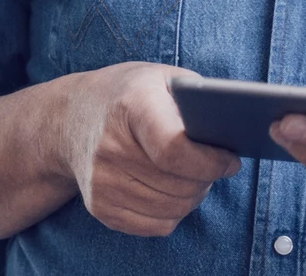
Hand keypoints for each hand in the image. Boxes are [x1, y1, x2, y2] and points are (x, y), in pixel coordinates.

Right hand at [56, 62, 241, 235]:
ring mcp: (101, 182)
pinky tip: (172, 189)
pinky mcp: (99, 207)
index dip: (209, 162)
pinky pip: (157, 226)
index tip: (230, 161)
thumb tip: (234, 132)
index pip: (173, 150)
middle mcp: (109, 147)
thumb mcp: (162, 78)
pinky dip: (174, 213)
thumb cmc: (129, 94)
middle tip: (215, 166)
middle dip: (208, 179)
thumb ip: (198, 100)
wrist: (72, 118)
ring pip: (173, 210)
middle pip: (179, 185)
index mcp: (130, 107)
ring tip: (193, 175)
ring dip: (193, 197)